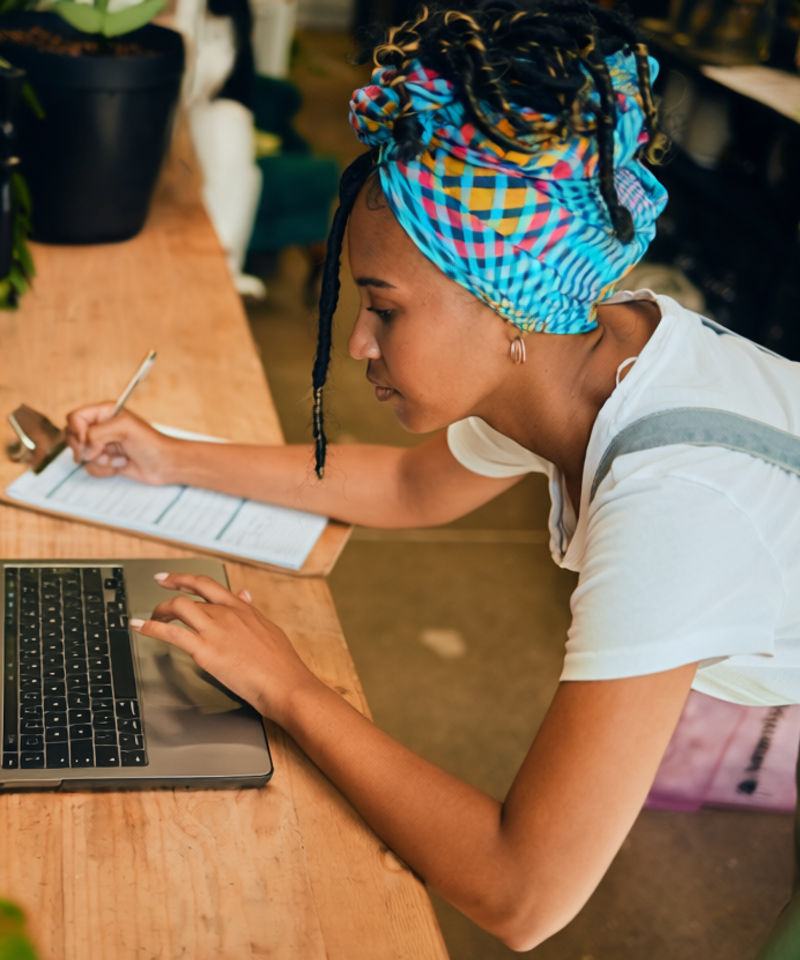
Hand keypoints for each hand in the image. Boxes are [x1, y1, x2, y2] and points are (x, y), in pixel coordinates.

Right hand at [65, 403, 177, 483]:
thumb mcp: (123, 428)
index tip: (88, 440)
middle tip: (102, 451)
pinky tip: (122, 464)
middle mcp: (101, 427)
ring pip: (81, 455)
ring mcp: (102, 445)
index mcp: (104, 412)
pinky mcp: (106, 461)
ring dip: (100, 460)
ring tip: (119, 456)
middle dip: (86, 448)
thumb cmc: (151, 443)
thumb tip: (83, 450)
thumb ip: (96, 434)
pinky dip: (105, 469)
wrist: (166, 464)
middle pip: (72, 437)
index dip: (77, 431)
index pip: (74, 418)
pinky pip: (91, 468)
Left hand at [130, 572, 320, 722]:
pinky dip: (151, 628)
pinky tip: (140, 627)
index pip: (209, 585)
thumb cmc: (281, 663)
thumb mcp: (268, 628)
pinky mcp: (205, 650)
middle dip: (169, 588)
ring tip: (150, 617)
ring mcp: (215, 630)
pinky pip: (172, 634)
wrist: (285, 683)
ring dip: (159, 610)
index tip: (170, 578)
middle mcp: (226, 614)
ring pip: (178, 608)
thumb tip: (244, 594)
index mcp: (242, 608)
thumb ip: (251, 611)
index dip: (185, 578)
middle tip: (157, 585)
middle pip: (190, 594)